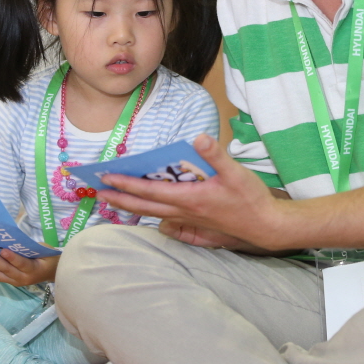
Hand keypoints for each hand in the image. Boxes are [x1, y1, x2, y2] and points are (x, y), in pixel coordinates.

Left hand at [0, 248, 58, 286]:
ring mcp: (15, 282)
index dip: (12, 258)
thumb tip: (10, 239)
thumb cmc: (48, 257)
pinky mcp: (9, 281)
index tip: (3, 250)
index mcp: (33, 269)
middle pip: (6, 270)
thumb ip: (28, 247)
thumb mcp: (43, 250)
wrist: (52, 273)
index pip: (22, 264)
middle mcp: (22, 278)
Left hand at [98, 134, 286, 249]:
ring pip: (152, 215)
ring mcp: (189, 221)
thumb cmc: (251, 199)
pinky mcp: (197, 226)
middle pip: (143, 207)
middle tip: (97, 192)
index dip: (126, 184)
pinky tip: (149, 216)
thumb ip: (216, 154)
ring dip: (131, 208)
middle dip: (118, 199)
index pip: (149, 190)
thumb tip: (198, 137)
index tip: (106, 178)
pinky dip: (152, 217)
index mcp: (189, 198)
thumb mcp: (236, 172)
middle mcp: (184, 211)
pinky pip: (167, 222)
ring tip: (113, 201)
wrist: (266, 226)